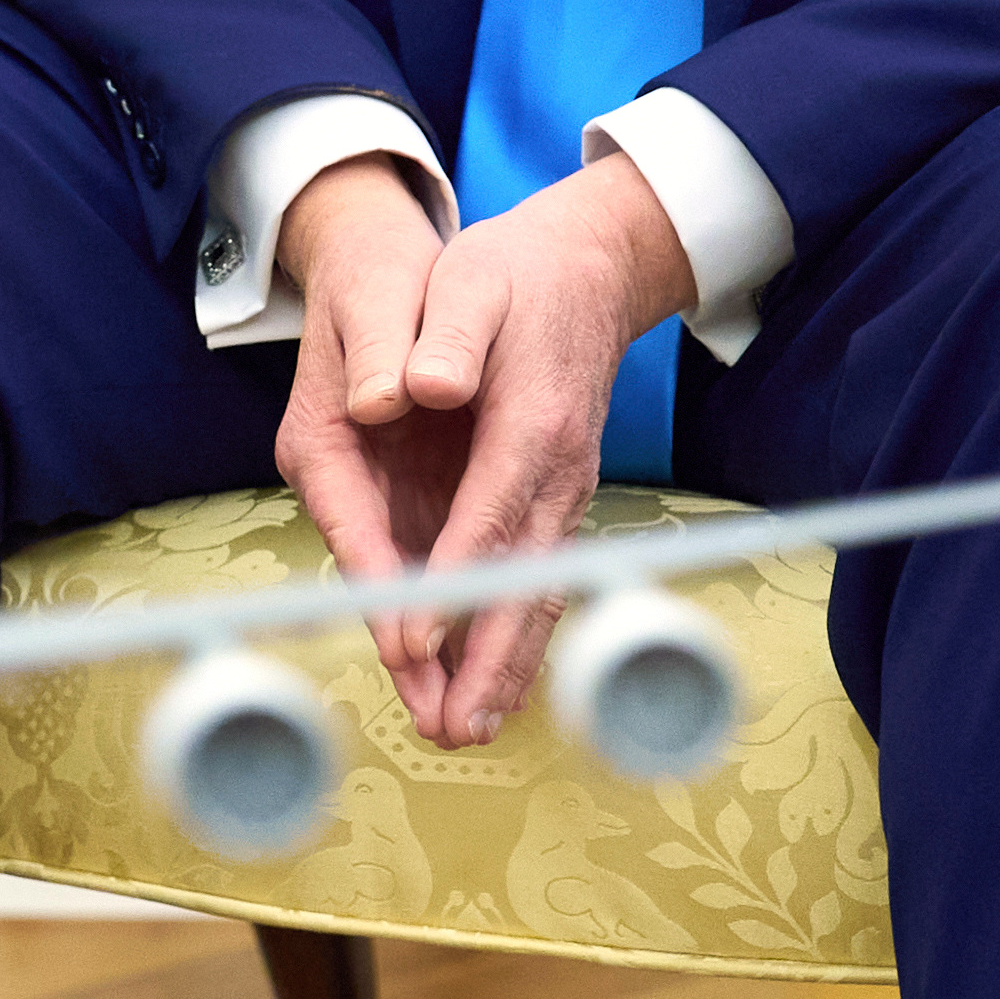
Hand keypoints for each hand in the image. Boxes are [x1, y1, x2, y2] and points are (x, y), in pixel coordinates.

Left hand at [270, 152, 692, 747]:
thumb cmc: (511, 275)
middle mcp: (558, 470)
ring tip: (468, 730)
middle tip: (453, 729)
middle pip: (523, 578)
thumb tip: (414, 388)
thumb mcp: (470, 283)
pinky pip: (537, 579)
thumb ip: (444, 336)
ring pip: (536, 591)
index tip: (414, 641)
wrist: (585, 268)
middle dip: (486, 658)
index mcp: (531, 422)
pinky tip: (493, 682)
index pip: (485, 515)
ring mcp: (564, 490)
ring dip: (504, 665)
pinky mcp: (555, 498)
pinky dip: (517, 636)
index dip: (451, 584)